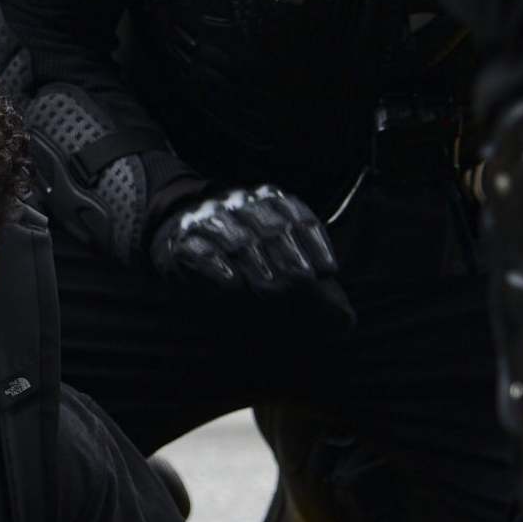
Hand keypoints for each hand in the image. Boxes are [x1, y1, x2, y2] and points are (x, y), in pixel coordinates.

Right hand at [153, 185, 340, 295]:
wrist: (176, 238)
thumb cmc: (238, 257)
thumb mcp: (277, 261)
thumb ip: (310, 284)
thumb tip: (346, 321)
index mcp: (268, 200)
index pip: (297, 216)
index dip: (315, 243)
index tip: (328, 269)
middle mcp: (239, 203)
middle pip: (270, 228)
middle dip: (289, 258)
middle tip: (301, 285)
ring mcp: (209, 219)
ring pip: (237, 239)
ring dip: (257, 265)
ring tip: (271, 290)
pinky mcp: (182, 241)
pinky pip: (201, 251)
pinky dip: (218, 267)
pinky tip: (232, 283)